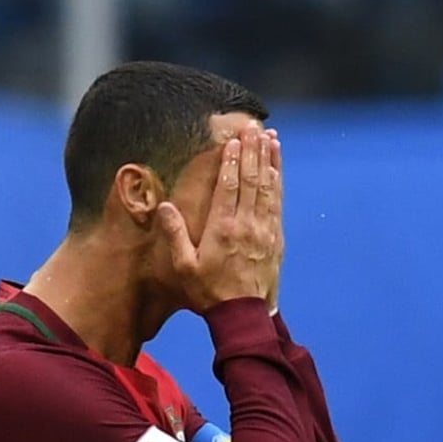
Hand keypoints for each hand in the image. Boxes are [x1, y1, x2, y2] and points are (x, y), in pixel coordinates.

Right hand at [158, 126, 283, 312]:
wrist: (243, 314)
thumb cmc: (210, 292)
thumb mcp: (184, 267)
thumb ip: (174, 236)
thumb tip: (164, 206)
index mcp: (222, 229)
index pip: (229, 186)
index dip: (232, 161)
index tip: (233, 140)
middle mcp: (246, 224)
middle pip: (251, 180)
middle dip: (252, 151)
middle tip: (253, 127)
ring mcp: (264, 230)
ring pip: (268, 188)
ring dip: (269, 160)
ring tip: (269, 137)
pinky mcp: (275, 237)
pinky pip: (277, 203)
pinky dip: (278, 182)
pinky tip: (277, 167)